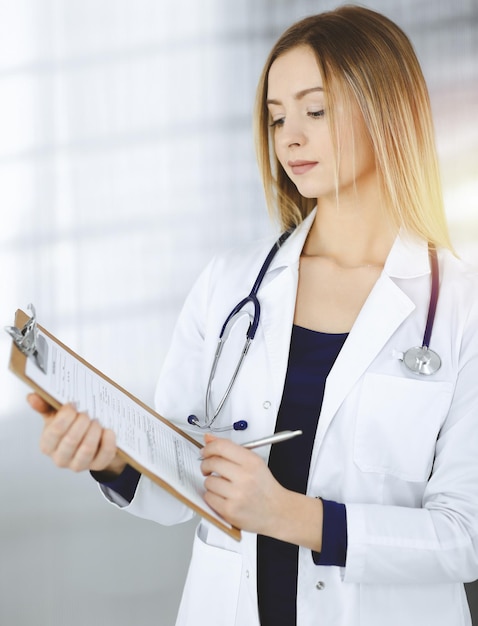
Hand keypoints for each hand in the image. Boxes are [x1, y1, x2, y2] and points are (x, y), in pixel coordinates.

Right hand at [28, 393, 125, 474]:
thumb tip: (32, 397)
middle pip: (71, 440)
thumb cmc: (70, 428)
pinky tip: (108, 430)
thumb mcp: (56, 416)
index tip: (74, 404)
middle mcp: (60, 458)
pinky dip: (109, 440)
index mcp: (47, 444)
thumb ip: (44, 406)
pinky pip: (105, 454)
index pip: (55, 430)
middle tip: (88, 412)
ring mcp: (79, 464)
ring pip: (87, 448)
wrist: (89, 442)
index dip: (67, 415)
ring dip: (94, 430)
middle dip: (82, 422)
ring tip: (97, 421)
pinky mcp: (97, 465)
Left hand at [200, 433, 323, 549]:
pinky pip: (208, 497)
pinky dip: (212, 496)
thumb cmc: (264, 487)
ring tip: (222, 486)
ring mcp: (237, 495)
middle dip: (206, 464)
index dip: (208, 447)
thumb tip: (209, 438)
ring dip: (211, 482)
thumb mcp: (253, 462)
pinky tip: (222, 496)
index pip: (221, 446)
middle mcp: (245, 477)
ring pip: (208, 481)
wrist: (277, 511)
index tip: (205, 451)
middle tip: (208, 468)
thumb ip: (230, 449)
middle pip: (212, 463)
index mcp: (252, 462)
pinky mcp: (230, 510)